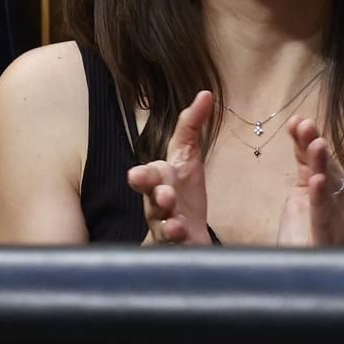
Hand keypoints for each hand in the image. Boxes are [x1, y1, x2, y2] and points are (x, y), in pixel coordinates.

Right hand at [128, 90, 213, 244]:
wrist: (187, 234)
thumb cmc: (183, 191)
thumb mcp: (188, 156)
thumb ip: (192, 126)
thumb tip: (206, 93)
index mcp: (159, 182)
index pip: (148, 176)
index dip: (143, 177)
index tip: (137, 175)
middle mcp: (157, 206)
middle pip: (150, 202)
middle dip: (154, 198)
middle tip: (163, 195)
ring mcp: (165, 230)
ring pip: (162, 229)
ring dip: (168, 226)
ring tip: (176, 225)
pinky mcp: (177, 250)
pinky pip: (174, 250)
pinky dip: (178, 246)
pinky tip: (185, 241)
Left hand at [275, 117, 343, 246]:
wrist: (301, 279)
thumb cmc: (304, 237)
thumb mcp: (301, 194)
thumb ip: (303, 164)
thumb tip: (300, 127)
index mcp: (339, 196)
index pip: (324, 163)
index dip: (310, 143)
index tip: (297, 122)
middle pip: (329, 171)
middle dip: (316, 148)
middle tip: (305, 125)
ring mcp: (338, 225)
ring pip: (329, 189)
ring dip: (321, 165)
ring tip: (314, 143)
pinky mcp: (327, 240)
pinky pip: (324, 217)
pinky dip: (320, 198)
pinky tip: (315, 182)